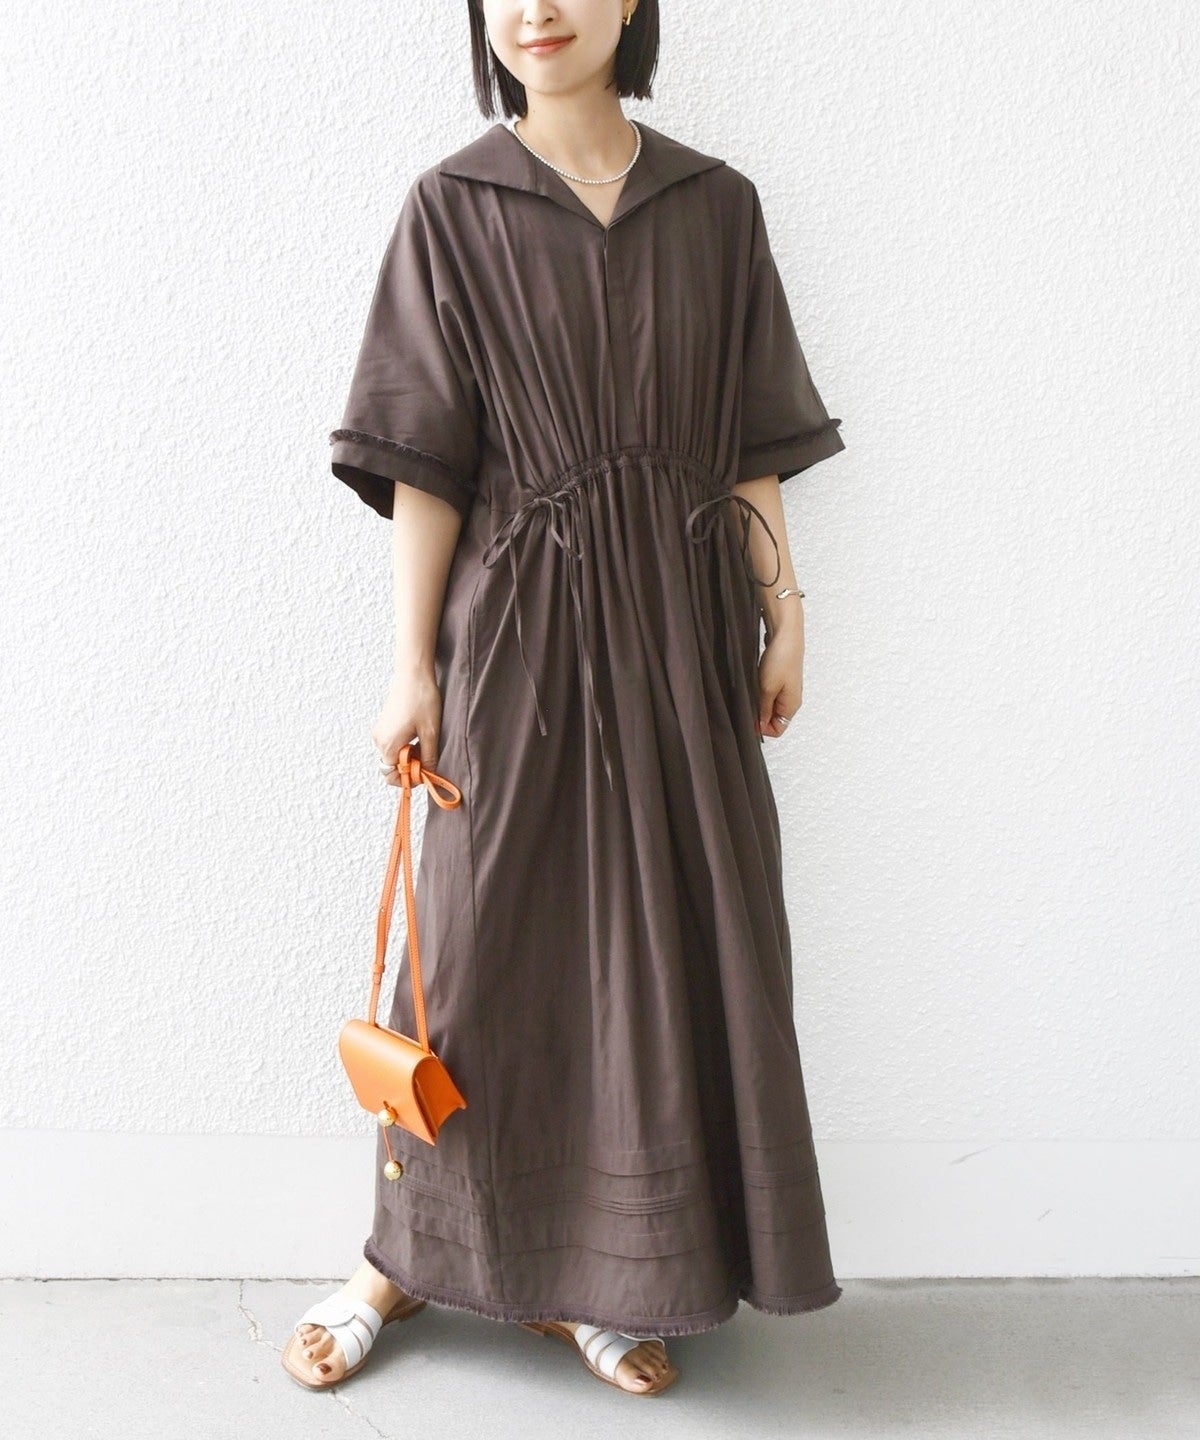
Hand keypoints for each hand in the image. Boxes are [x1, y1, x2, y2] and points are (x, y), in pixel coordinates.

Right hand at [372, 664, 443, 781]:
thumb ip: (429, 757)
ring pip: (392, 755)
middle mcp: (379, 740)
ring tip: (424, 744)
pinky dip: (404, 746)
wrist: (413, 673)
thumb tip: (430, 774)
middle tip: (427, 759)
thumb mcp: (431, 732)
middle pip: (390, 767)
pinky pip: (391, 744)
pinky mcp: (383, 724)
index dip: (409, 778)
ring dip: (407, 756)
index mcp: (388, 745)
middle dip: (408, 768)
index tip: (425, 772)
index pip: (391, 776)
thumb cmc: (422, 700)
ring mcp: (379, 731)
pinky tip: (418, 735)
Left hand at [755, 621, 803, 738]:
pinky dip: (758, 692)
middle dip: (758, 715)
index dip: (761, 728)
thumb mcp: (768, 689)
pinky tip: (753, 684)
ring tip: (751, 692)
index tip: (749, 718)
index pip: (778, 730)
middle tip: (747, 704)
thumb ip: (763, 710)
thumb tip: (760, 727)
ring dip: (757, 703)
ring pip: (768, 706)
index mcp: (792, 706)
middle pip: (772, 719)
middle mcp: (790, 700)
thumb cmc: (781, 659)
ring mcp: (785, 689)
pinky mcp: (778, 679)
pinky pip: (767, 694)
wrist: (785, 634)